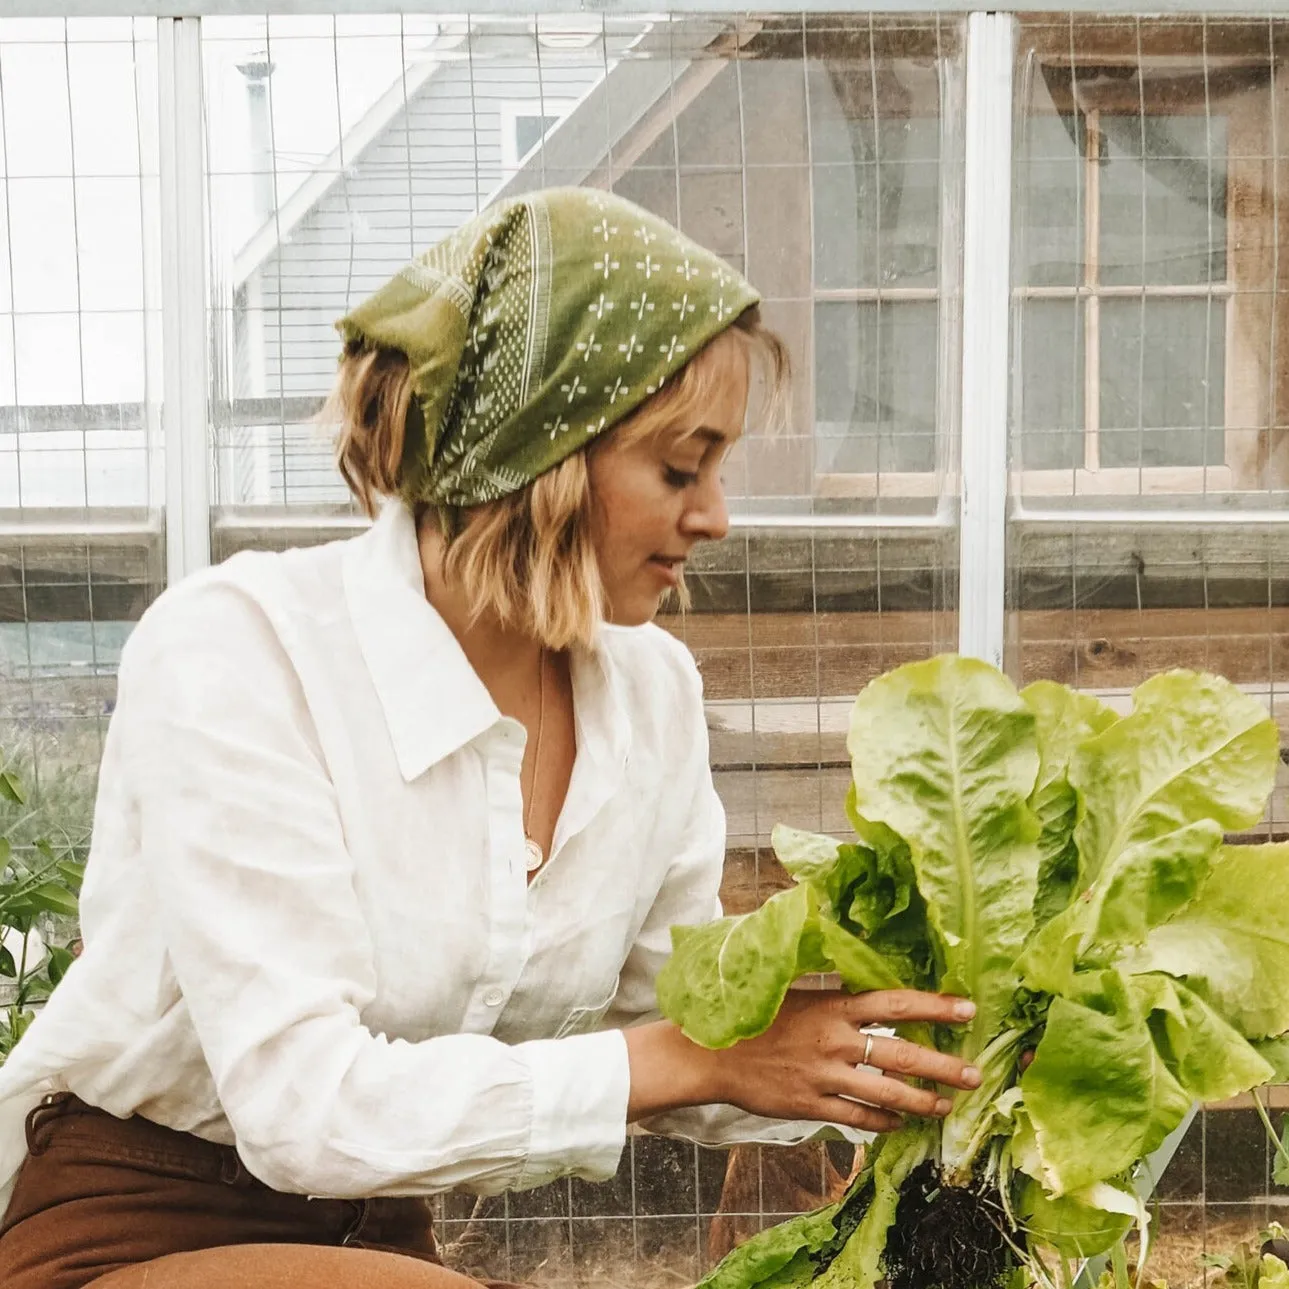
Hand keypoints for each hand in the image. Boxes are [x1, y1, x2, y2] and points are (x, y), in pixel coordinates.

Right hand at [704, 989, 982, 1133]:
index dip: (935, 1006)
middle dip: (944, 1067)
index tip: (968, 1009)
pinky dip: (883, 1123)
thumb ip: (834, 994)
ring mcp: (825, 1076)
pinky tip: (899, 1124)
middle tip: (975, 1075)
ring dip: (922, 1102)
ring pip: (887, 1094)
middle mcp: (835, 1041)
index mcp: (833, 1007)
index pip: (896, 1004)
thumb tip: (869, 986)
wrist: (710, 1053)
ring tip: (945, 1107)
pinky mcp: (811, 1105)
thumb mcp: (795, 993)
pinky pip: (858, 1118)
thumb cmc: (753, 1016)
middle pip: (903, 1055)